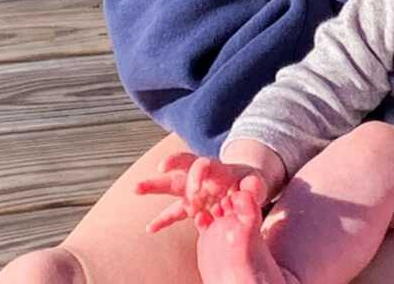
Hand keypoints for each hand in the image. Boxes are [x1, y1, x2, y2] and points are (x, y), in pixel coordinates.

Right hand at [135, 152, 269, 233]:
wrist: (247, 188)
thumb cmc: (251, 184)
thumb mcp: (257, 183)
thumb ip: (254, 186)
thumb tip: (251, 187)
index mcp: (218, 169)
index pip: (204, 164)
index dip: (198, 173)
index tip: (194, 190)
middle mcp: (203, 176)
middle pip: (184, 166)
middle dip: (172, 165)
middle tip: (160, 167)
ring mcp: (194, 190)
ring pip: (172, 185)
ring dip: (155, 185)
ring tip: (136, 188)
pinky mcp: (191, 205)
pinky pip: (174, 212)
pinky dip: (162, 220)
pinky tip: (150, 229)